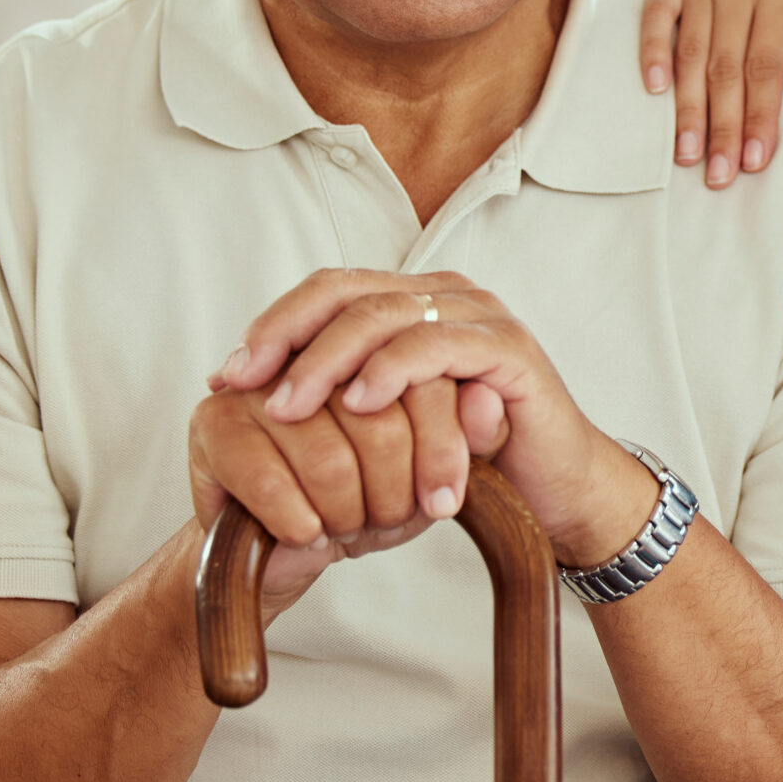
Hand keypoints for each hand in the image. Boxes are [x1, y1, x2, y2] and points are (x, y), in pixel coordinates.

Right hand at [187, 370, 478, 619]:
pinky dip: (300, 521)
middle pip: (378, 418)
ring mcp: (258, 381)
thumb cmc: (365, 499)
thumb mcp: (429, 471)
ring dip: (346, 511)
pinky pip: (269, 479)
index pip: (422, 376)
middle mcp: (313, 349)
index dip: (439, 445)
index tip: (444, 503)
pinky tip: (309, 536)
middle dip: (393, 489)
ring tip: (348, 527)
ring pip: (327, 455)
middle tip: (391, 521)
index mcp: (371, 342)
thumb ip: (469, 433)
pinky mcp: (211, 422)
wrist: (284, 549)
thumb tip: (489, 400)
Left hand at [212, 270, 658, 568]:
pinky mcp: (509, 351)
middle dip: (286, 338)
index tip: (227, 374)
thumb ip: (343, 398)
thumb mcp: (392, 426)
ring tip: (288, 406)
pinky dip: (391, 372)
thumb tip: (253, 395)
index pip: (330, 289)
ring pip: (385, 314)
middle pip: (348, 292)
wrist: (555, 491)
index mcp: (414, 303)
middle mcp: (446, 296)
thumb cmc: (471, 460)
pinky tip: (357, 404)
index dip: (274, 325)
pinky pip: (437, 346)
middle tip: (246, 386)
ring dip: (327, 360)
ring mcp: (481, 317)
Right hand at [636, 0, 782, 188]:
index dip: (759, 116)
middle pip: (725, 65)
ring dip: (687, 107)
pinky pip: (656, 16)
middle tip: (718, 173)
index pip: (765, 65)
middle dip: (722, 125)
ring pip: (691, 52)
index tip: (753, 161)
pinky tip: (655, 91)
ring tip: (687, 154)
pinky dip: (652, 52)